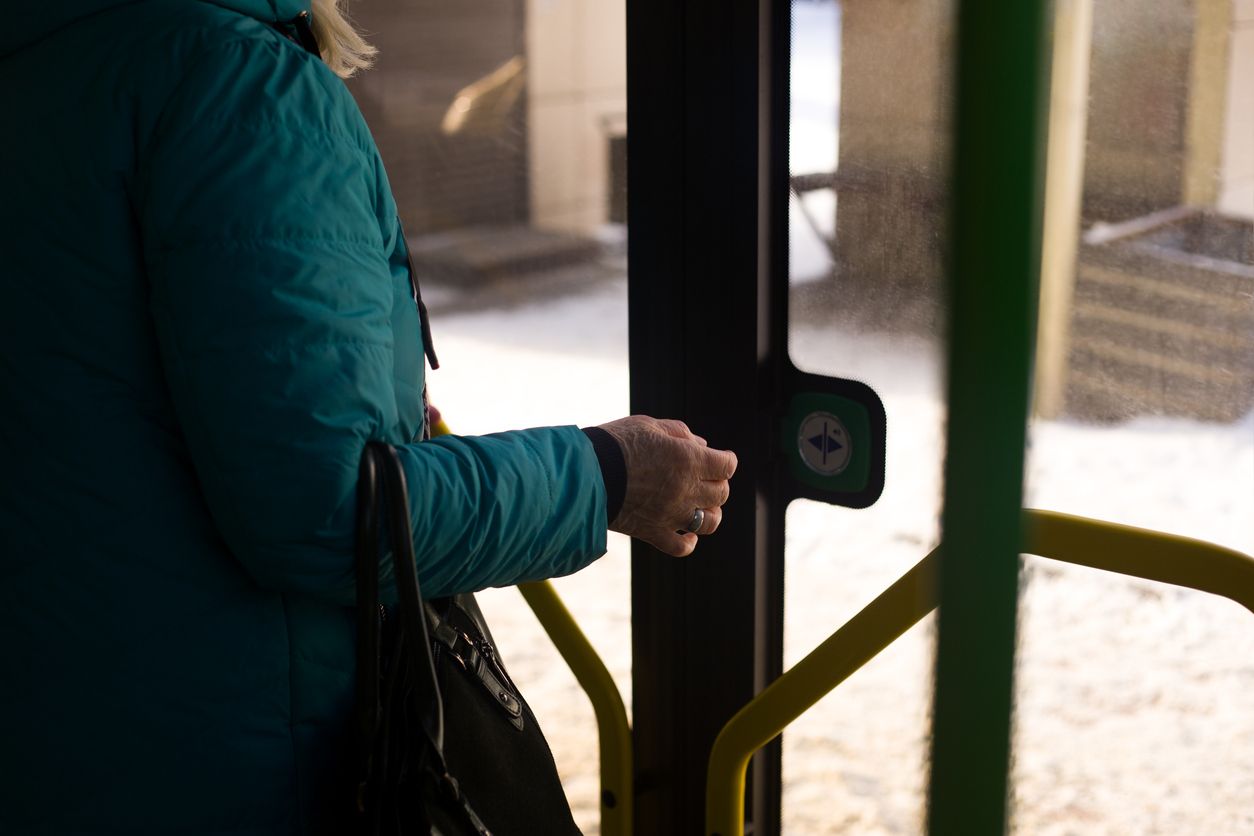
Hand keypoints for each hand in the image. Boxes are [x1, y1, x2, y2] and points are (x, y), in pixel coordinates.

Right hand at [596, 416, 736, 556]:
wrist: (584, 474)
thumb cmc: (615, 443)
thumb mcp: (649, 425)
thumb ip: (679, 433)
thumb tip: (701, 444)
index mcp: (688, 460)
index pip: (727, 465)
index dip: (726, 460)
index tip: (720, 458)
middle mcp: (685, 490)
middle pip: (721, 493)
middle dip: (717, 483)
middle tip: (704, 477)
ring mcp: (671, 515)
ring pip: (709, 522)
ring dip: (710, 512)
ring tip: (700, 505)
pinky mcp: (653, 533)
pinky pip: (682, 547)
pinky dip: (689, 541)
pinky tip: (686, 533)